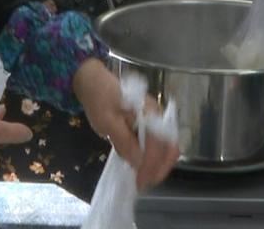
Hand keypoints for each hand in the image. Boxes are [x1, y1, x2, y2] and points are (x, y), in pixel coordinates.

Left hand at [73, 59, 180, 189]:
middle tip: (144, 182)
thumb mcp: (107, 121)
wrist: (93, 80)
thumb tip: (138, 162)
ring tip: (143, 177)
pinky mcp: (148, 122)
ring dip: (158, 164)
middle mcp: (157, 115)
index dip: (151, 165)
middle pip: (170, 145)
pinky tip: (142, 165)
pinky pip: (157, 142)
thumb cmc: (99, 98)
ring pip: (166, 145)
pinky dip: (153, 156)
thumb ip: (124, 141)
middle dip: (160, 167)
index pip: (158, 144)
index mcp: (149, 112)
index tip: (141, 181)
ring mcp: (154, 118)